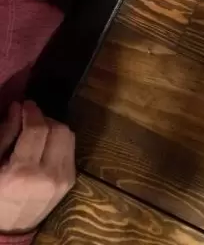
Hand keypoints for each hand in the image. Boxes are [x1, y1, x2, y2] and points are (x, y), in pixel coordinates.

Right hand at [0, 101, 75, 234]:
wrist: (9, 227)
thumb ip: (5, 136)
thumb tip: (18, 109)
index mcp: (23, 172)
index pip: (38, 130)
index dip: (32, 112)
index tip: (25, 104)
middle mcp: (49, 174)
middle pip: (59, 130)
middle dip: (44, 118)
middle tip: (29, 117)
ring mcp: (64, 179)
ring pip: (69, 137)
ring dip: (54, 127)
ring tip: (36, 130)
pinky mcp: (71, 181)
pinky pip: (70, 150)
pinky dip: (59, 141)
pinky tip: (44, 145)